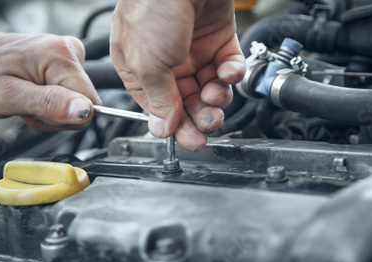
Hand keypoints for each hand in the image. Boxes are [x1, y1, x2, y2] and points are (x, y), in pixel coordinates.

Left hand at [0, 28, 100, 130]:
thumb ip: (49, 104)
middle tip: (26, 106)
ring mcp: (67, 55)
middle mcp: (69, 51)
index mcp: (60, 56)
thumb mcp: (9, 97)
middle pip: (84, 105)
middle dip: (54, 115)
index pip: (89, 105)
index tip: (36, 110)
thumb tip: (85, 111)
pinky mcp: (63, 63)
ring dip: (49, 110)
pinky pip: (69, 95)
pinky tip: (30, 94)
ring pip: (76, 103)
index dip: (62, 118)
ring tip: (25, 99)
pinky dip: (48, 102)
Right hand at [110, 0, 245, 150]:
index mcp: (139, 68)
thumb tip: (163, 128)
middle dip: (198, 117)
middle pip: (186, 102)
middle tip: (208, 127)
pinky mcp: (218, 39)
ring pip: (209, 89)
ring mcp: (193, 50)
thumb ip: (158, 98)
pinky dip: (231, 75)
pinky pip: (227, 66)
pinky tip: (228, 73)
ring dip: (216, 99)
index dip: (173, 125)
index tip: (188, 139)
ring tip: (217, 96)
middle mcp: (166, 62)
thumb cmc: (153, 5)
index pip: (158, 107)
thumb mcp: (148, 61)